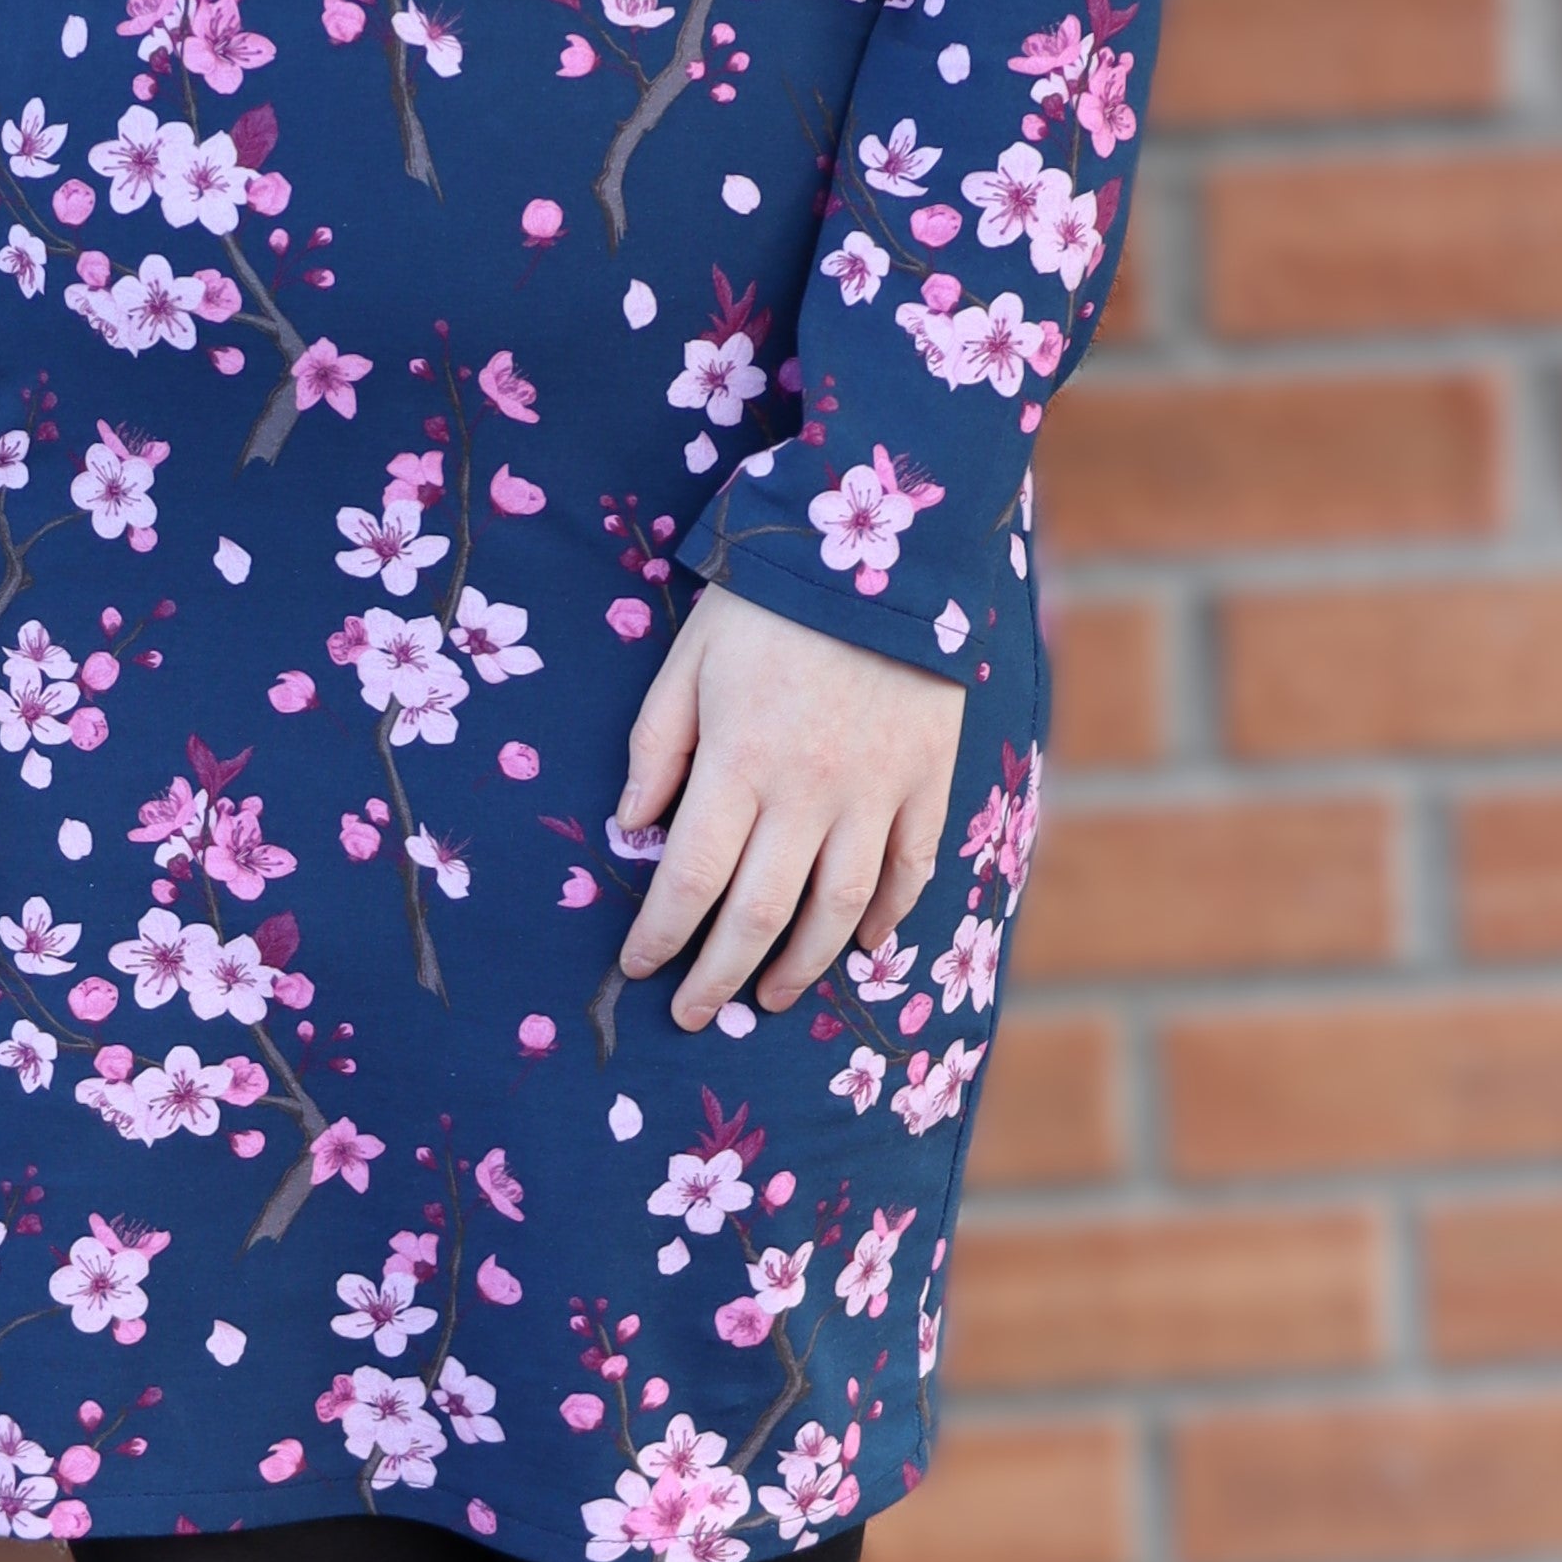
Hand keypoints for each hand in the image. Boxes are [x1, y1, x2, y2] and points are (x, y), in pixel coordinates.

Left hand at [615, 585, 966, 1032]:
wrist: (883, 548)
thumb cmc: (767, 603)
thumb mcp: (688, 659)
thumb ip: (656, 748)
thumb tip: (633, 831)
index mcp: (739, 760)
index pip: (692, 878)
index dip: (661, 934)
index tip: (638, 966)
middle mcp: (810, 791)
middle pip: (760, 913)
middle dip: (719, 976)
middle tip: (693, 1013)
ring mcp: (877, 791)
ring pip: (839, 909)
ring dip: (801, 966)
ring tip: (772, 999)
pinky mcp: (929, 780)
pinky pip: (911, 869)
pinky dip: (890, 918)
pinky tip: (865, 946)